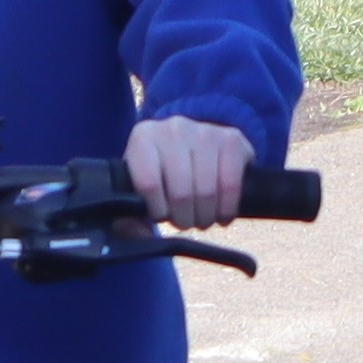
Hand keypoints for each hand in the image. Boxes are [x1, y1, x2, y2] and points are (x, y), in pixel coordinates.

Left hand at [126, 117, 249, 229]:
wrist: (196, 145)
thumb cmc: (162, 172)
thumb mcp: (138, 186)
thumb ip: (130, 214)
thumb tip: (140, 234)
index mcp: (144, 137)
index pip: (148, 184)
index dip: (158, 210)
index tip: (162, 216)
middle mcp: (173, 129)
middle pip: (180, 192)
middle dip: (184, 218)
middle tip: (185, 222)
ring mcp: (205, 131)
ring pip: (206, 192)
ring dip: (205, 217)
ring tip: (202, 219)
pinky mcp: (232, 140)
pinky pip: (231, 185)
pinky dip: (227, 209)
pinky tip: (221, 215)